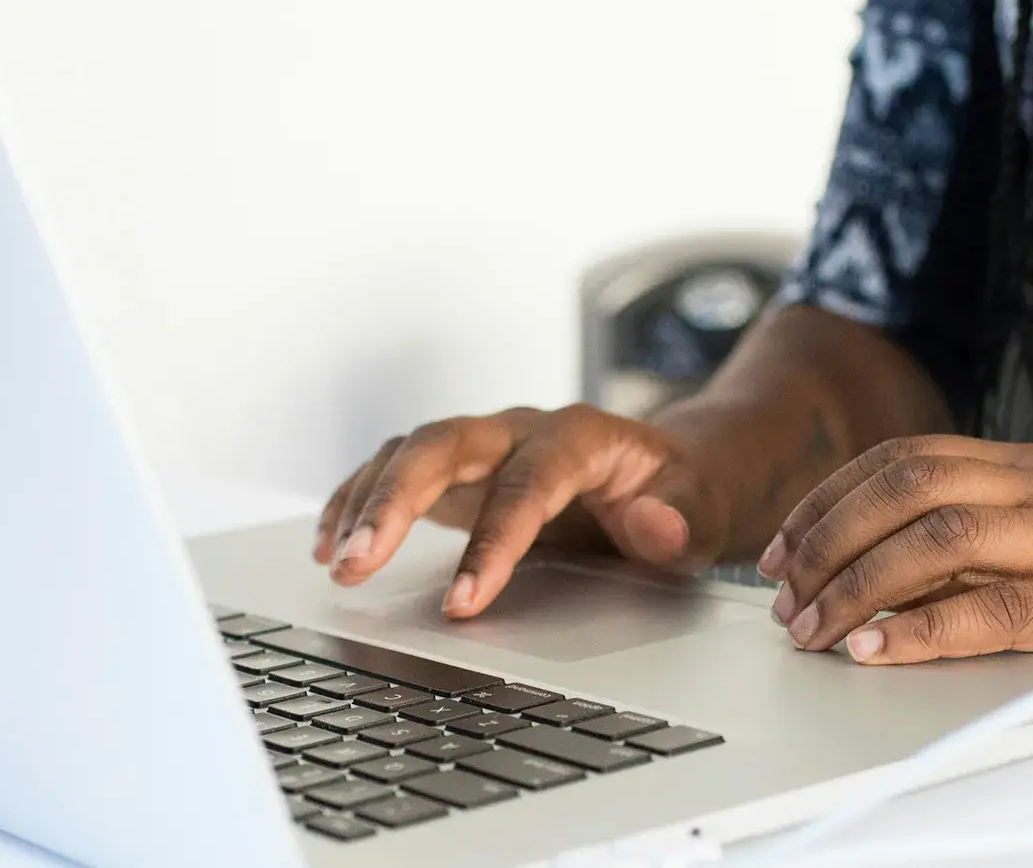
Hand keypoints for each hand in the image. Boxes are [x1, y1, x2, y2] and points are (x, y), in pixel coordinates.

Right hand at [314, 405, 714, 618]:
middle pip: (442, 445)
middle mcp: (520, 429)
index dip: (492, 542)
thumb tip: (653, 524)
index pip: (526, 483)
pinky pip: (394, 469)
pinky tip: (329, 543)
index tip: (462, 603)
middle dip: (393, 502)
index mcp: (580, 437)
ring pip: (408, 453)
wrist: (671, 467)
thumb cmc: (683, 492)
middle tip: (357, 563)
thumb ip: (681, 517)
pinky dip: (356, 501)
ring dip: (364, 504)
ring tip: (336, 563)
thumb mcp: (703, 508)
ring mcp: (483, 445)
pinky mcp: (458, 468)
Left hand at [761, 435, 1032, 664]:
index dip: (828, 501)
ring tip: (819, 628)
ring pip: (942, 539)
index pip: (905, 459)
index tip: (779, 550)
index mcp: (1032, 465)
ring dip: (860, 586)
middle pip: (909, 487)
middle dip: (829, 542)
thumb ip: (970, 541)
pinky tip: (880, 649)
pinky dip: (925, 631)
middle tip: (786, 598)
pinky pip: (999, 609)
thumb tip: (855, 571)